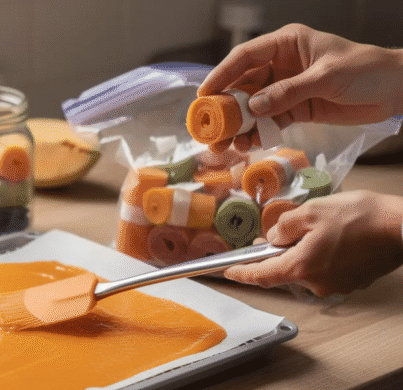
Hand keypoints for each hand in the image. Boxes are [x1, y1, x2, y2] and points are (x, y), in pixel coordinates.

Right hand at [199, 23, 402, 151]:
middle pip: (243, 84)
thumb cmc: (366, 70)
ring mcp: (286, 88)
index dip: (222, 74)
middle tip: (211, 127)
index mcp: (287, 44)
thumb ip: (288, 91)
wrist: (394, 89)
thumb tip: (253, 107)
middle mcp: (281, 65)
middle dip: (226, 106)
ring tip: (227, 144)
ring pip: (253, 106)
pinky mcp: (294, 108)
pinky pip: (268, 121)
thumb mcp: (326, 76)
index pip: (245, 57)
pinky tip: (248, 144)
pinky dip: (258, 132)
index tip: (205, 95)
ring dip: (239, 125)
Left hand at [224, 190, 402, 296]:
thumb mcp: (312, 212)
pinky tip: (335, 237)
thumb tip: (274, 238)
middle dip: (279, 253)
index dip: (242, 273)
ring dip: (304, 252)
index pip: (262, 275)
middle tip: (277, 234)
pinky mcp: (354, 282)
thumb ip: (285, 226)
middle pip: (286, 270)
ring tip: (318, 228)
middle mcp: (317, 283)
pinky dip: (324, 256)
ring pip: (308, 269)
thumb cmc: (361, 217)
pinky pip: (328, 270)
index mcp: (301, 267)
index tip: (228, 271)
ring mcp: (337, 285)